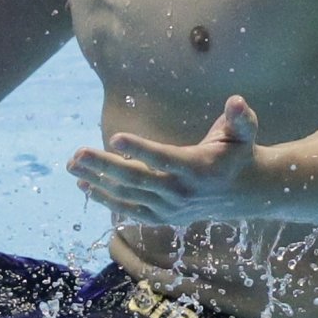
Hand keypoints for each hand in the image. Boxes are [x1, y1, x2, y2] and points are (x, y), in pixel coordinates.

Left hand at [67, 96, 258, 226]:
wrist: (245, 193)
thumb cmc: (238, 153)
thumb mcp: (244, 132)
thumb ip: (241, 117)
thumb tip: (238, 100)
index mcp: (197, 168)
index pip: (163, 159)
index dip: (140, 149)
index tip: (114, 137)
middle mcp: (181, 192)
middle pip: (136, 179)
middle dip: (103, 166)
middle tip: (76, 152)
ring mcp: (170, 208)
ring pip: (128, 196)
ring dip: (97, 181)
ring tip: (71, 165)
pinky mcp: (162, 216)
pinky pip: (129, 210)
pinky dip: (106, 199)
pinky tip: (84, 185)